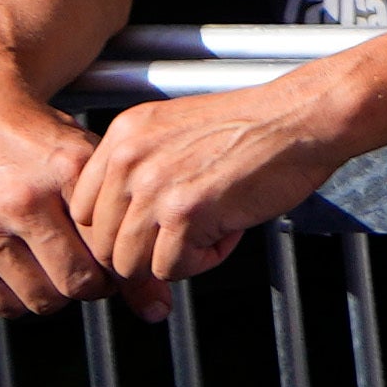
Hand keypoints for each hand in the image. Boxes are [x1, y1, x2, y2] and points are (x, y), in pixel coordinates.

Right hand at [0, 81, 119, 318]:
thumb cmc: (40, 144)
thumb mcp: (88, 161)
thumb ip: (125, 219)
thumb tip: (157, 304)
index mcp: (66, 170)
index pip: (113, 247)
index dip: (127, 265)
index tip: (126, 260)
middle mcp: (22, 202)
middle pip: (80, 282)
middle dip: (96, 284)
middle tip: (96, 268)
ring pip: (44, 301)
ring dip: (60, 293)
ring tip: (62, 266)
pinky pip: (5, 306)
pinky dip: (23, 299)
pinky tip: (29, 270)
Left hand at [72, 68, 371, 291]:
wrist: (303, 118)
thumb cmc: (256, 128)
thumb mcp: (177, 135)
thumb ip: (142, 172)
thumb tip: (121, 231)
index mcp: (123, 137)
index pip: (83, 211)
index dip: (116, 233)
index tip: (147, 235)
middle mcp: (129, 159)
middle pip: (103, 244)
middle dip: (145, 252)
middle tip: (187, 240)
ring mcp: (154, 186)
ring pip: (131, 263)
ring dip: (173, 259)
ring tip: (212, 231)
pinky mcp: (185, 212)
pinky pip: (172, 268)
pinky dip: (203, 261)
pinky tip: (229, 229)